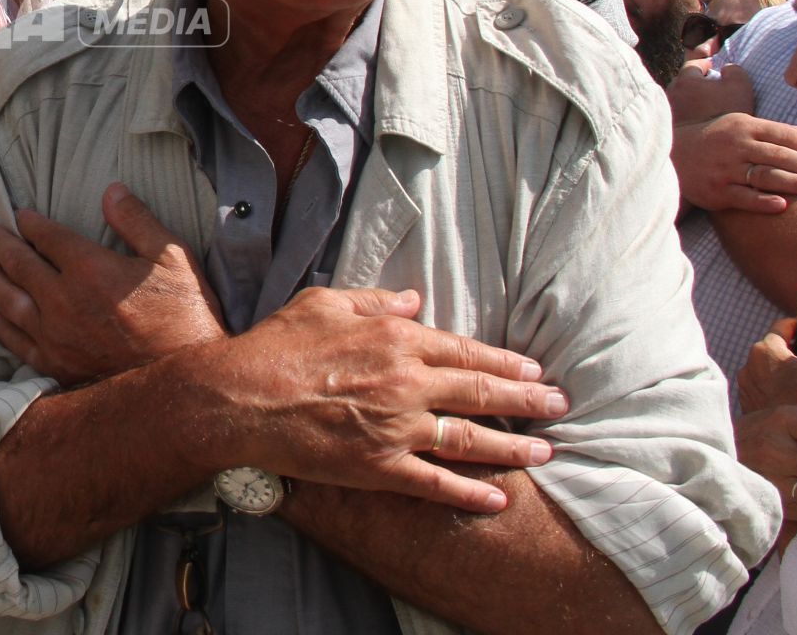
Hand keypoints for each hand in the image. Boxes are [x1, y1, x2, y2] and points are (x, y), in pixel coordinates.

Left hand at [0, 184, 223, 386]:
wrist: (186, 384)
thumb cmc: (186, 317)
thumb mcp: (173, 258)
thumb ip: (137, 221)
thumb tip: (111, 190)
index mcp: (90, 269)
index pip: (48, 238)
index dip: (32, 223)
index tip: (20, 215)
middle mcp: (64, 300)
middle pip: (21, 265)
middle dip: (0, 244)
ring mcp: (56, 336)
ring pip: (11, 302)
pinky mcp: (57, 366)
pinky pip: (19, 343)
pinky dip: (2, 328)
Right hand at [215, 287, 563, 513]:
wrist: (237, 397)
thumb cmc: (275, 345)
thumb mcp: (323, 303)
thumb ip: (375, 301)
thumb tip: (415, 299)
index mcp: (395, 339)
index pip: (465, 350)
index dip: (505, 361)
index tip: (534, 368)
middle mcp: (405, 383)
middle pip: (480, 392)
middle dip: (527, 399)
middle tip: (559, 405)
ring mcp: (395, 429)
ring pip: (470, 439)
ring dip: (513, 446)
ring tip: (546, 451)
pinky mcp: (378, 468)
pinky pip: (435, 484)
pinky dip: (470, 492)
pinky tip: (498, 497)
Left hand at [668, 63, 756, 125]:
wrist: (711, 147)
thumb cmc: (726, 112)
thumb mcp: (739, 86)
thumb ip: (734, 71)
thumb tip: (727, 68)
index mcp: (686, 80)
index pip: (694, 64)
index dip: (705, 64)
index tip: (711, 66)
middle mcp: (672, 93)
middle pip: (683, 80)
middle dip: (694, 80)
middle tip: (707, 83)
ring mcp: (669, 110)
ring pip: (680, 97)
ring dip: (690, 97)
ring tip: (704, 102)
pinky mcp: (670, 126)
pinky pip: (679, 113)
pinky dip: (687, 112)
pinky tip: (699, 118)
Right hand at [672, 111, 796, 213]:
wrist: (671, 154)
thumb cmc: (715, 140)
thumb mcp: (742, 126)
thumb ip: (778, 133)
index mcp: (746, 127)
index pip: (787, 136)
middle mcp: (737, 146)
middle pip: (781, 156)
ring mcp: (726, 169)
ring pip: (766, 176)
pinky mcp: (716, 191)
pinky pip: (742, 197)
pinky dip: (761, 201)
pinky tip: (782, 206)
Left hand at [738, 319, 796, 413]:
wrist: (783, 445)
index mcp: (765, 351)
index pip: (782, 326)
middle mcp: (749, 363)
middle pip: (774, 347)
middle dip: (792, 350)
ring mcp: (745, 383)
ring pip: (767, 367)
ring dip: (783, 369)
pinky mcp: (745, 399)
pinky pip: (761, 384)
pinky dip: (775, 385)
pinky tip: (792, 396)